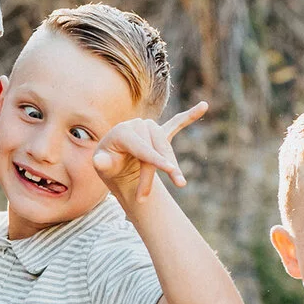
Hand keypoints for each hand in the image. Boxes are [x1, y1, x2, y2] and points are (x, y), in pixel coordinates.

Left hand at [93, 101, 207, 209]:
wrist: (114, 161)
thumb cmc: (108, 164)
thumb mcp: (103, 166)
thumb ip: (101, 163)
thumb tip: (100, 162)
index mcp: (122, 131)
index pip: (141, 149)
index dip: (155, 161)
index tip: (171, 170)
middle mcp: (137, 125)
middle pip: (154, 150)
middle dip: (156, 173)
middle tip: (147, 197)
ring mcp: (149, 128)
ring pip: (165, 147)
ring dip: (171, 165)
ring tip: (180, 184)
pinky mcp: (160, 132)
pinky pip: (176, 123)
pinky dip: (190, 116)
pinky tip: (203, 106)